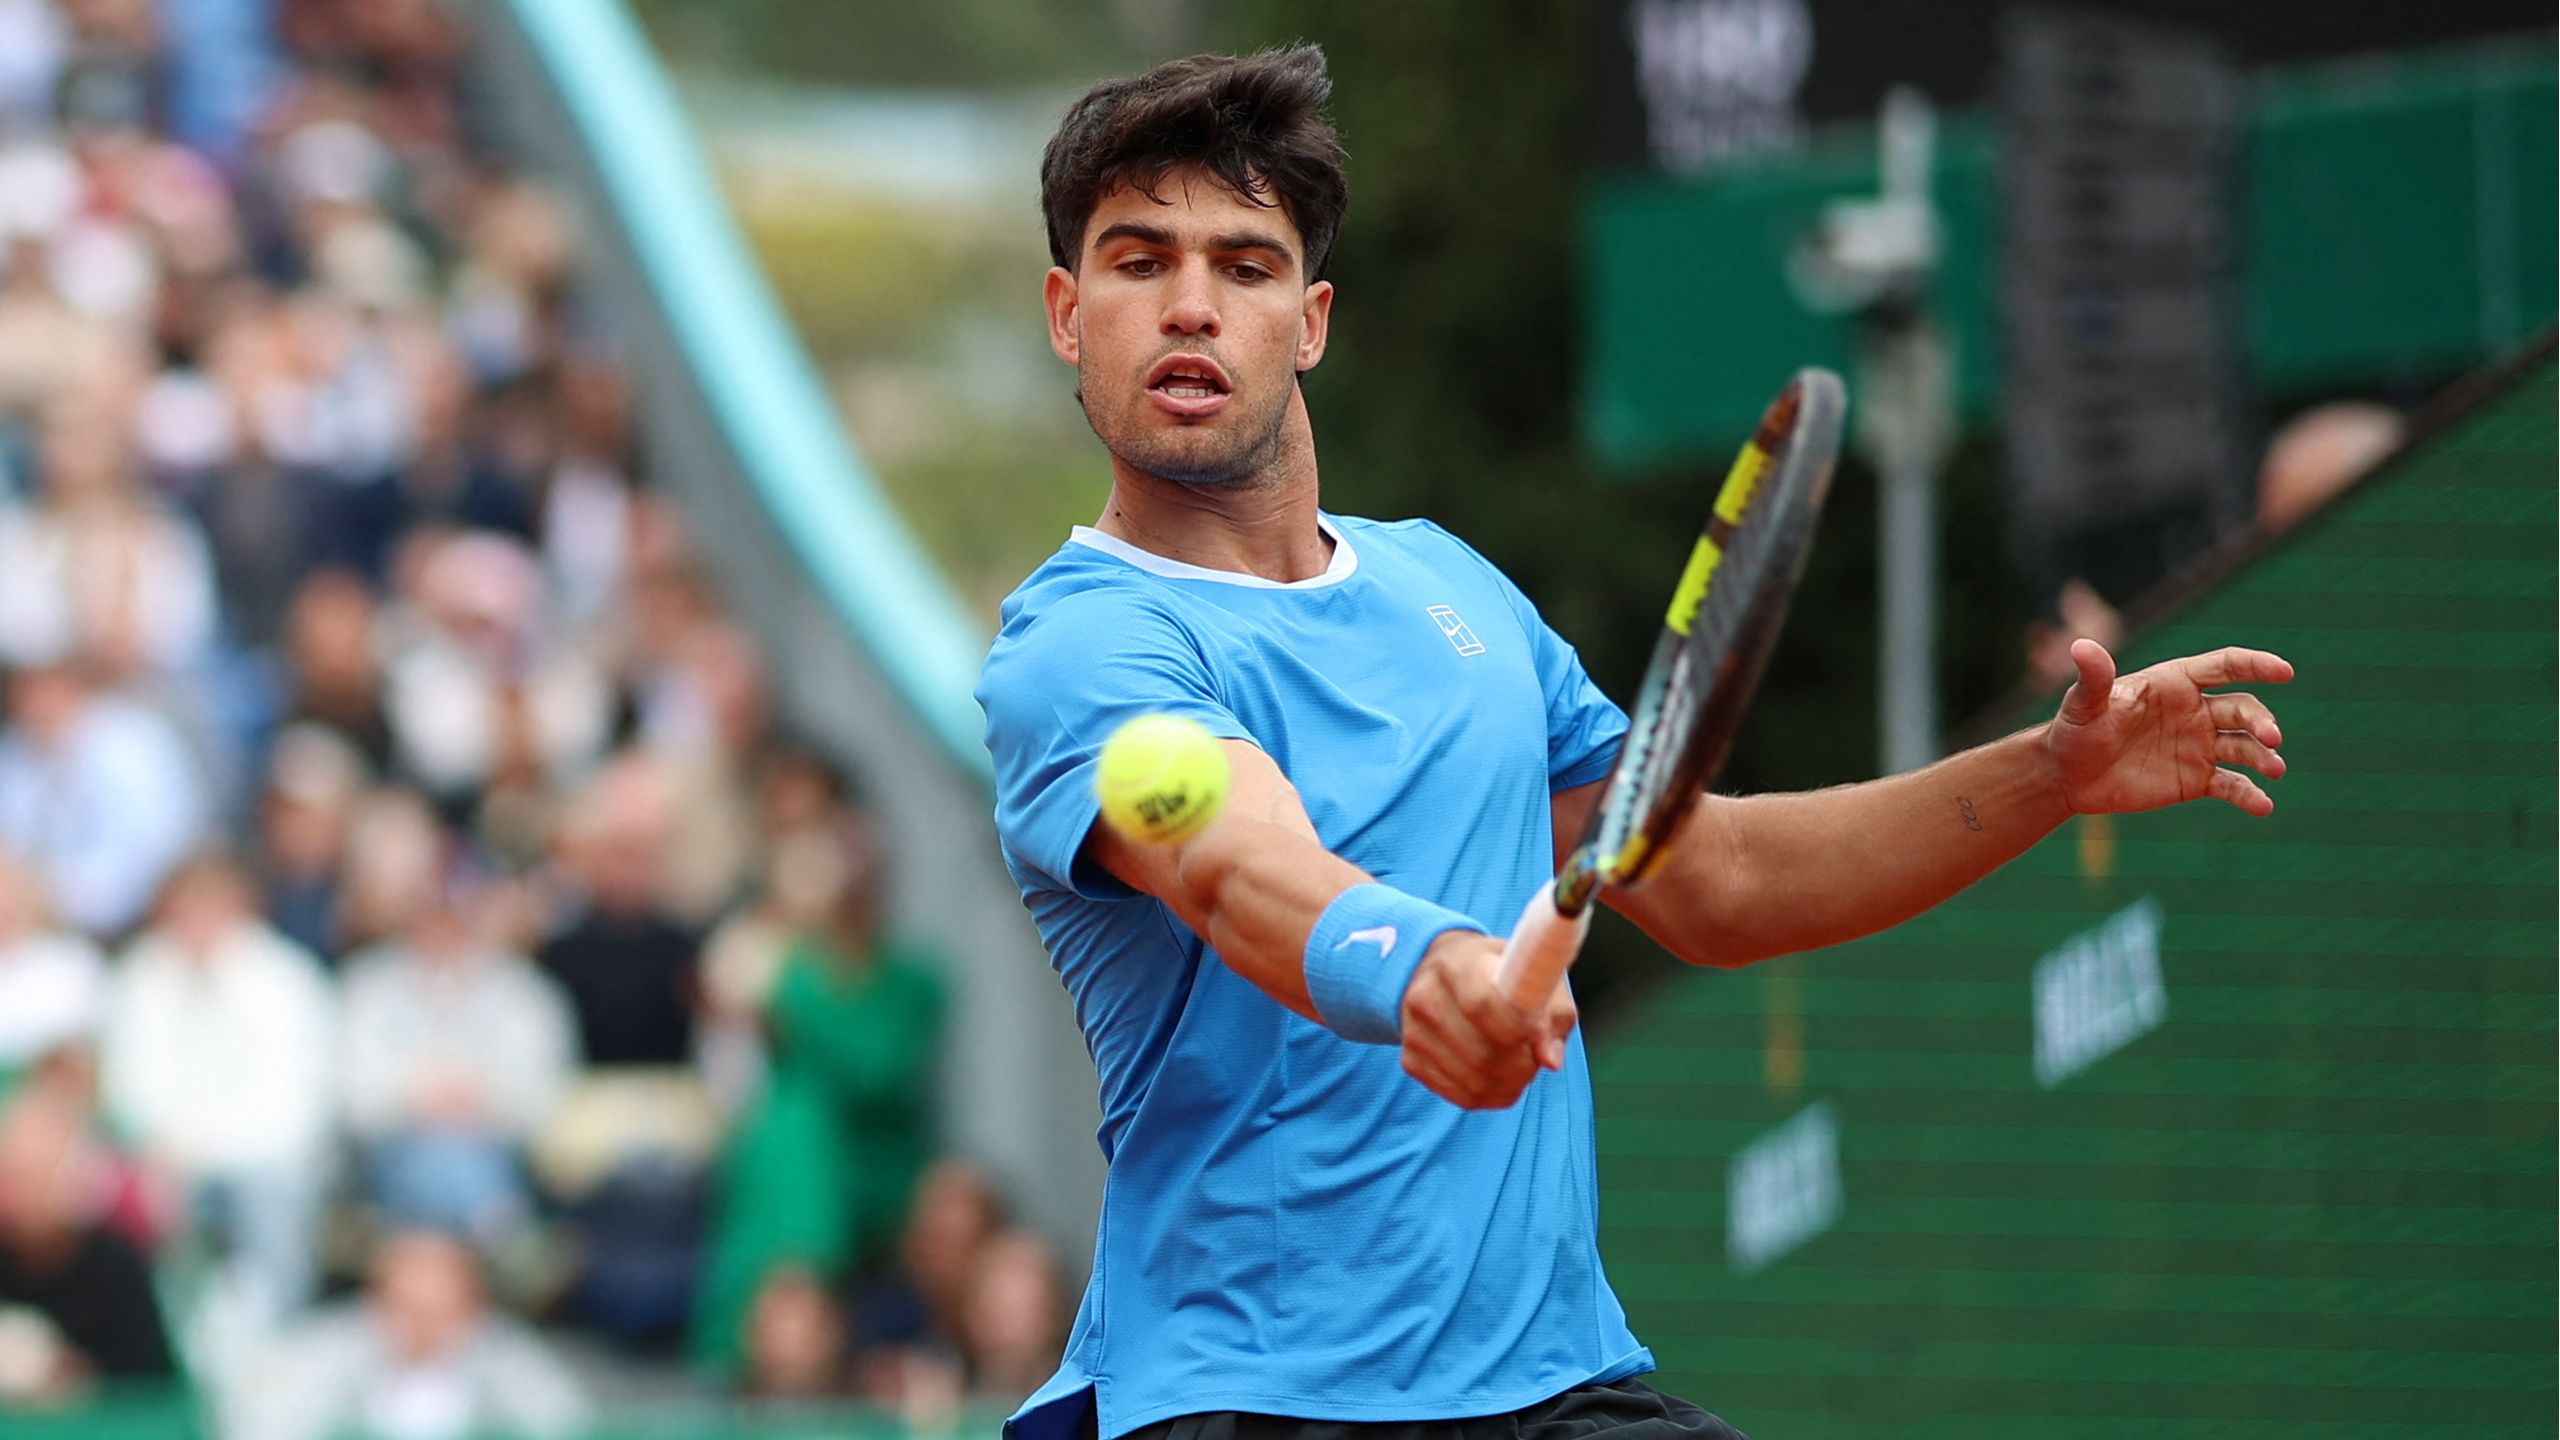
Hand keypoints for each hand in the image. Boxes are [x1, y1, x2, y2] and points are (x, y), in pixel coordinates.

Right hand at [1397, 932, 1577, 1109]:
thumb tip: (1550, 1060)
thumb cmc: (1503, 972)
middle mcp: (1425, 996)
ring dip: (1510, 1082)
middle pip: (1482, 1053)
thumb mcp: (1537, 976)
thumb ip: (1553, 1015)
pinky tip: (1499, 1072)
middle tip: (1535, 1054)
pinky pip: (1463, 1096)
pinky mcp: (1412, 1061)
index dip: (1517, 1028)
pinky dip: (1492, 1093)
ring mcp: (1413, 1032)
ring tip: (1521, 1062)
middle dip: (1521, 1064)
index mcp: (1457, 964)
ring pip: (1475, 1082)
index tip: (1537, 1032)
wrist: (1448, 971)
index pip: (1482, 1005)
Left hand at [2045, 639, 2292, 816]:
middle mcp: (2195, 711)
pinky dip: (2249, 795)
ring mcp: (2199, 746)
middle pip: (2242, 709)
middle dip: (2261, 721)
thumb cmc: (2075, 731)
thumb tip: (2081, 645)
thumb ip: (2093, 678)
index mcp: (2174, 683)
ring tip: (2274, 770)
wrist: (2069, 777)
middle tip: (2272, 739)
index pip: (2224, 666)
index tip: (2284, 671)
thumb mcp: (2082, 705)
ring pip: (2244, 747)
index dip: (2255, 665)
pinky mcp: (2196, 780)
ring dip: (2264, 757)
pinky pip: (2232, 785)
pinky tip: (2262, 806)